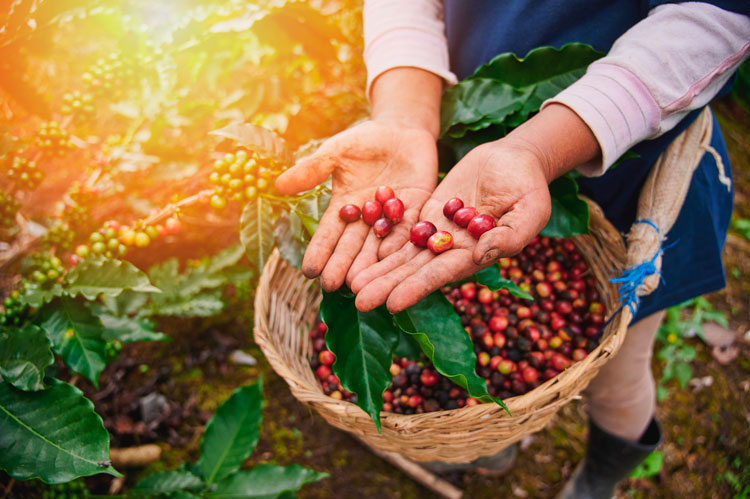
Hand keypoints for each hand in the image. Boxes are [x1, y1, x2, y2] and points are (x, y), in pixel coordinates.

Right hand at [275, 119, 437, 291]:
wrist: (402, 129)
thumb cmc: (364, 140)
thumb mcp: (335, 152)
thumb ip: (312, 170)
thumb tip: (278, 185)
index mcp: (344, 206)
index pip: (329, 234)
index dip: (319, 252)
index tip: (309, 271)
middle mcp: (367, 218)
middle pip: (353, 245)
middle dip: (342, 265)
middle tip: (333, 286)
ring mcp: (392, 216)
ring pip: (379, 244)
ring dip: (370, 264)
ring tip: (361, 283)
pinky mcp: (417, 209)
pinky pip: (408, 228)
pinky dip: (400, 243)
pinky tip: (392, 259)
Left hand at [350, 140, 551, 313]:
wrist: (515, 159)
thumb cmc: (530, 187)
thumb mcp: (530, 211)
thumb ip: (509, 237)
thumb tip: (481, 256)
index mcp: (475, 255)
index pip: (440, 275)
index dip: (416, 289)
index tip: (391, 304)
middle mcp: (452, 249)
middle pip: (414, 270)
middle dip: (387, 285)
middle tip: (358, 300)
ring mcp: (438, 232)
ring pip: (403, 253)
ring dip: (378, 268)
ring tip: (351, 284)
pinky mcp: (429, 213)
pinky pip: (402, 228)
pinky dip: (382, 239)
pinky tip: (360, 251)